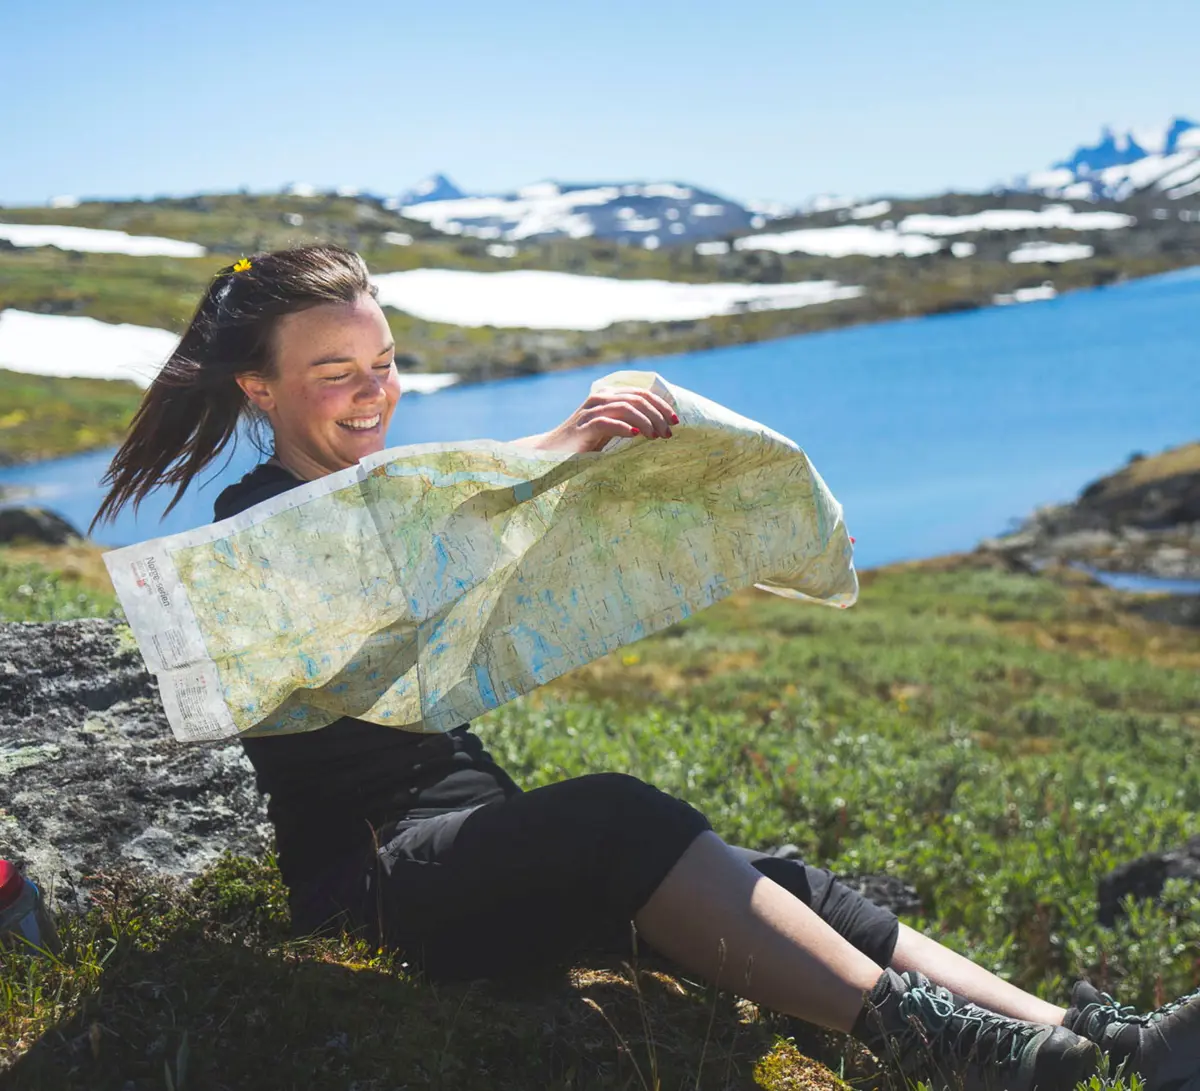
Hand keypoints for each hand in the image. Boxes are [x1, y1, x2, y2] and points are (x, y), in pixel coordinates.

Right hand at [530, 387, 679, 453]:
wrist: (552, 452)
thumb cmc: (585, 443)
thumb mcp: (611, 429)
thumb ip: (629, 421)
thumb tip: (660, 425)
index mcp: (609, 395)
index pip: (641, 393)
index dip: (661, 405)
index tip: (675, 421)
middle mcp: (600, 398)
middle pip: (637, 399)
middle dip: (657, 415)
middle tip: (668, 433)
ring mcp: (591, 411)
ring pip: (626, 408)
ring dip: (645, 422)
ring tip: (656, 437)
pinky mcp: (584, 426)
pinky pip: (607, 422)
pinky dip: (623, 427)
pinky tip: (636, 435)